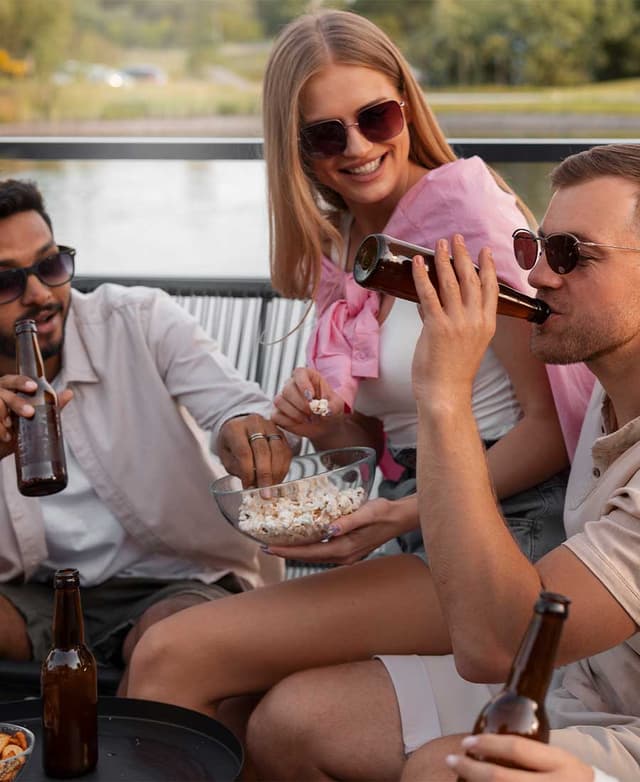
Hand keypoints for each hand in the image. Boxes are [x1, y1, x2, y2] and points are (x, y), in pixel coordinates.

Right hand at [0, 375, 72, 459]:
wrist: (0, 445)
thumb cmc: (17, 426)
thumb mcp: (34, 416)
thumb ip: (49, 405)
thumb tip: (69, 393)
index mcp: (9, 388)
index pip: (14, 380)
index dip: (22, 382)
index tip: (33, 387)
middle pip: (4, 392)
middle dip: (17, 402)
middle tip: (30, 412)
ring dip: (4, 416)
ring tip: (11, 426)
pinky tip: (6, 436)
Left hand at [218, 413, 291, 487]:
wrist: (241, 427)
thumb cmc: (231, 444)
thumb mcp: (226, 456)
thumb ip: (238, 468)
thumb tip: (253, 484)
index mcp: (235, 428)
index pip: (243, 451)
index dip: (247, 471)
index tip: (248, 486)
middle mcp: (254, 423)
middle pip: (262, 451)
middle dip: (264, 475)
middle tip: (264, 493)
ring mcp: (270, 426)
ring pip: (278, 451)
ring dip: (276, 473)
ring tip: (271, 488)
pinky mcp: (282, 433)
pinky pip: (286, 452)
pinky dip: (283, 469)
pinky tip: (277, 480)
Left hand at [265, 497, 414, 563]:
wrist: (400, 518)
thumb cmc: (384, 512)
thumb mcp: (367, 512)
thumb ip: (349, 521)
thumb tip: (329, 530)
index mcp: (346, 548)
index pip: (311, 552)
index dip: (289, 551)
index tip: (270, 547)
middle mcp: (344, 555)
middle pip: (309, 556)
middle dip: (287, 552)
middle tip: (265, 546)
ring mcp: (346, 554)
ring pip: (315, 555)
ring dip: (296, 551)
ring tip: (277, 545)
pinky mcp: (348, 549)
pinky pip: (322, 551)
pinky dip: (308, 547)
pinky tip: (300, 541)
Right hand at [272, 367, 343, 439]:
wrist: (325, 425)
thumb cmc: (330, 410)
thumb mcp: (337, 406)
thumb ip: (333, 406)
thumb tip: (325, 410)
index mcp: (308, 377)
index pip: (299, 373)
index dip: (303, 384)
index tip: (311, 396)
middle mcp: (293, 385)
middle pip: (287, 388)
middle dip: (301, 403)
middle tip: (313, 412)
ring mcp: (284, 398)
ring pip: (280, 401)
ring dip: (295, 413)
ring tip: (308, 419)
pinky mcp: (278, 412)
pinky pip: (276, 415)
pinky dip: (288, 421)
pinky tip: (299, 422)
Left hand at [411, 235, 497, 404]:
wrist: (446, 395)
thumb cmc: (452, 375)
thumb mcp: (463, 345)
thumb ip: (448, 322)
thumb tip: (427, 305)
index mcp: (487, 325)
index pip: (491, 289)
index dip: (487, 267)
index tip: (485, 250)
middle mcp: (475, 320)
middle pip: (471, 279)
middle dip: (463, 255)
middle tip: (456, 238)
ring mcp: (457, 323)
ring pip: (450, 282)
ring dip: (444, 259)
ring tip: (439, 244)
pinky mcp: (437, 327)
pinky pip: (428, 295)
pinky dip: (422, 276)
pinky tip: (417, 263)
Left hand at [446, 734, 595, 780]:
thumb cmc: (572, 779)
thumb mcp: (559, 760)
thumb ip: (533, 754)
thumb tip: (490, 742)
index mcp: (561, 764)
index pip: (517, 749)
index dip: (488, 744)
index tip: (466, 742)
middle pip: (501, 779)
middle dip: (471, 769)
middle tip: (452, 760)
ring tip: (459, 777)